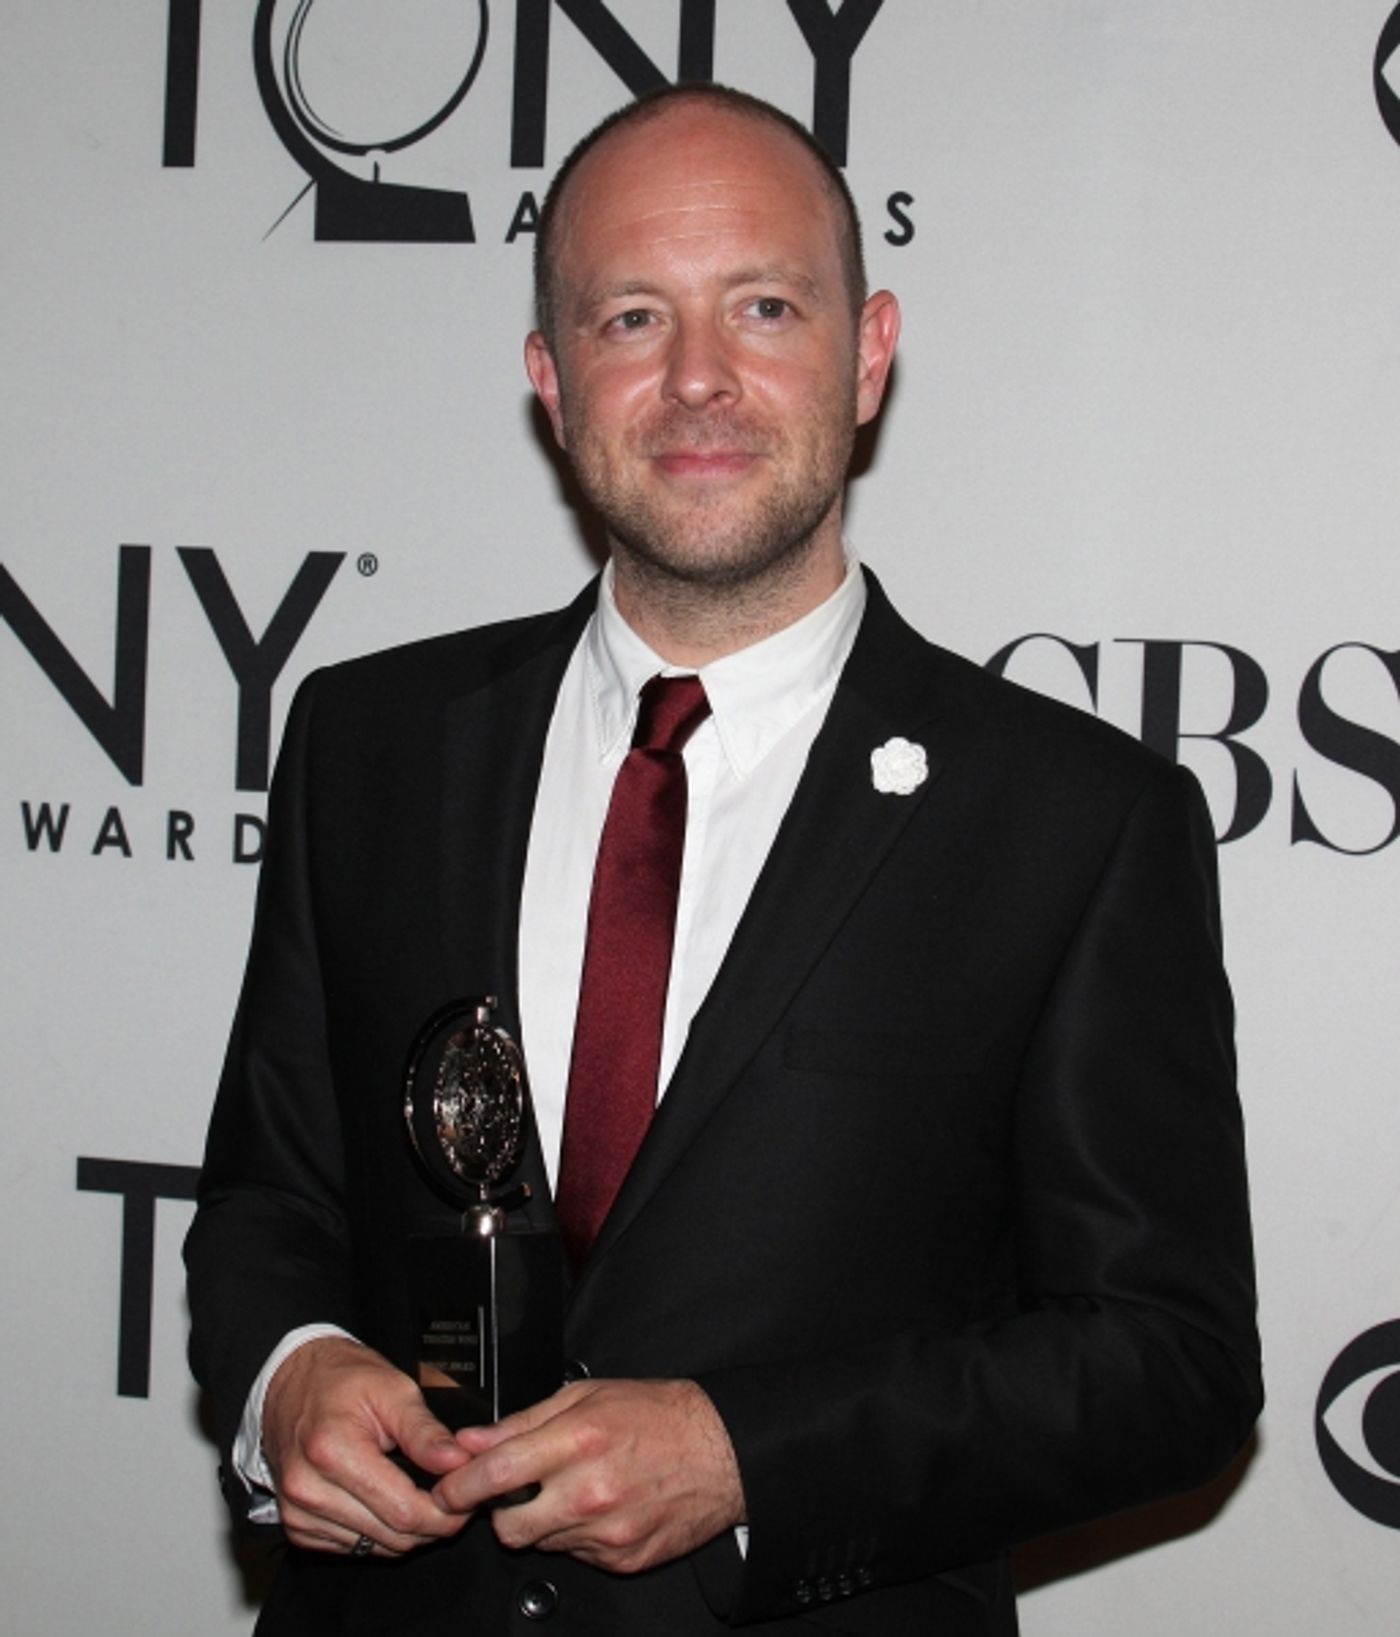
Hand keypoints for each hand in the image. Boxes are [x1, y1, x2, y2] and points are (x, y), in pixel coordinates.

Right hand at [261, 1336, 471, 1557]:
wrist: (293, 1382)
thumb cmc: (342, 1379)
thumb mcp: (393, 1389)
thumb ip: (425, 1431)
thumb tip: (458, 1462)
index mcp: (331, 1450)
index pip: (402, 1510)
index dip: (443, 1513)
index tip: (464, 1499)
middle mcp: (308, 1489)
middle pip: (391, 1536)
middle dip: (431, 1524)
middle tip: (451, 1498)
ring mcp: (298, 1513)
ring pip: (374, 1548)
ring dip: (406, 1532)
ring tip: (421, 1495)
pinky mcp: (297, 1527)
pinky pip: (353, 1548)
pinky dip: (379, 1533)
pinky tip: (389, 1502)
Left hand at [432, 1379, 744, 1573]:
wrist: (721, 1451)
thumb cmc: (656, 1413)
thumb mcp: (587, 1395)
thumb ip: (523, 1421)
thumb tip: (472, 1440)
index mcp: (578, 1442)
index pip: (497, 1474)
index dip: (459, 1486)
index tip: (446, 1489)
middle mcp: (589, 1493)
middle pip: (509, 1527)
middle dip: (501, 1513)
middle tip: (518, 1490)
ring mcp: (606, 1533)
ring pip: (542, 1543)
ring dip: (545, 1522)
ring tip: (575, 1488)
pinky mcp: (622, 1560)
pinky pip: (578, 1556)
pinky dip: (578, 1536)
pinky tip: (601, 1507)